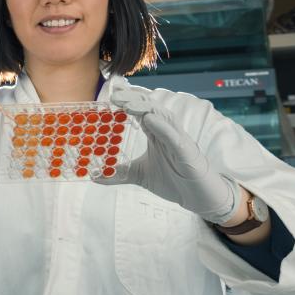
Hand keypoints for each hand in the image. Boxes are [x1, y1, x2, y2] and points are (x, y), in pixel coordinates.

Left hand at [91, 87, 240, 224]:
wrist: (200, 198)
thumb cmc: (175, 182)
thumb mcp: (141, 176)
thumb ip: (120, 173)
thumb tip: (95, 177)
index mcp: (157, 134)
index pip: (142, 111)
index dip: (128, 101)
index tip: (111, 96)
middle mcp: (169, 133)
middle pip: (151, 109)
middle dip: (134, 100)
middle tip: (115, 96)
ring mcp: (180, 141)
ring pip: (165, 117)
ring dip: (147, 109)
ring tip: (129, 104)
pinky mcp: (189, 154)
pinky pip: (176, 137)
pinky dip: (163, 127)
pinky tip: (150, 120)